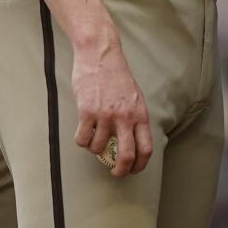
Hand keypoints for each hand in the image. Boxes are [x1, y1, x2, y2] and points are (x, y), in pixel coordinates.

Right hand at [71, 35, 152, 176]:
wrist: (100, 54)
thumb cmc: (116, 74)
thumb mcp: (134, 96)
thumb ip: (134, 117)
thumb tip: (132, 140)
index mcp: (140, 113)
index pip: (146, 148)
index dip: (140, 165)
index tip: (133, 170)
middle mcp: (125, 117)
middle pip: (126, 155)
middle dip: (120, 170)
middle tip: (115, 172)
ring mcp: (105, 115)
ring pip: (99, 148)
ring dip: (95, 149)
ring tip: (93, 139)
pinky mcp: (87, 111)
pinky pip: (83, 139)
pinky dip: (82, 141)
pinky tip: (83, 133)